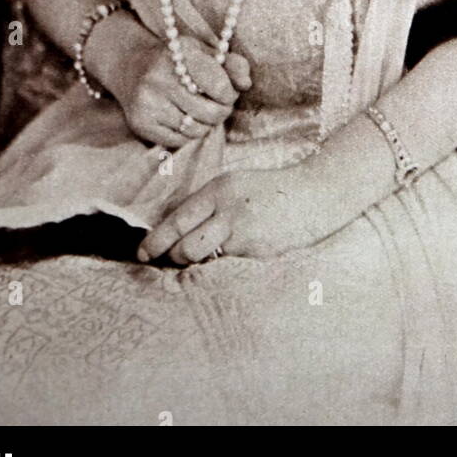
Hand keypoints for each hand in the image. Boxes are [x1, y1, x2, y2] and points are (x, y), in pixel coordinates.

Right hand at [87, 17, 250, 148]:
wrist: (131, 66)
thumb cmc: (177, 60)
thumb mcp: (204, 52)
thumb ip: (232, 64)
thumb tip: (246, 84)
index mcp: (181, 55)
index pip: (220, 86)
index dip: (230, 93)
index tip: (227, 91)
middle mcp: (160, 78)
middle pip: (211, 113)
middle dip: (221, 111)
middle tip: (218, 105)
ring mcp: (148, 103)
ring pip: (196, 130)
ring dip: (206, 125)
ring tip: (201, 112)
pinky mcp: (141, 124)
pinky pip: (179, 141)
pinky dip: (188, 134)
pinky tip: (185, 119)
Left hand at [137, 162, 341, 263]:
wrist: (315, 195)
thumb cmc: (271, 190)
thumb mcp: (235, 185)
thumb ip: (209, 204)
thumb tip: (176, 229)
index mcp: (219, 189)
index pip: (177, 219)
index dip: (155, 240)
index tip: (142, 254)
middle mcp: (228, 211)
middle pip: (183, 245)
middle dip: (171, 258)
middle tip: (168, 262)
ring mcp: (244, 235)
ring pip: (202, 260)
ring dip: (193, 266)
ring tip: (196, 265)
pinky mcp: (258, 254)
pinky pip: (226, 268)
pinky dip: (219, 271)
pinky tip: (222, 268)